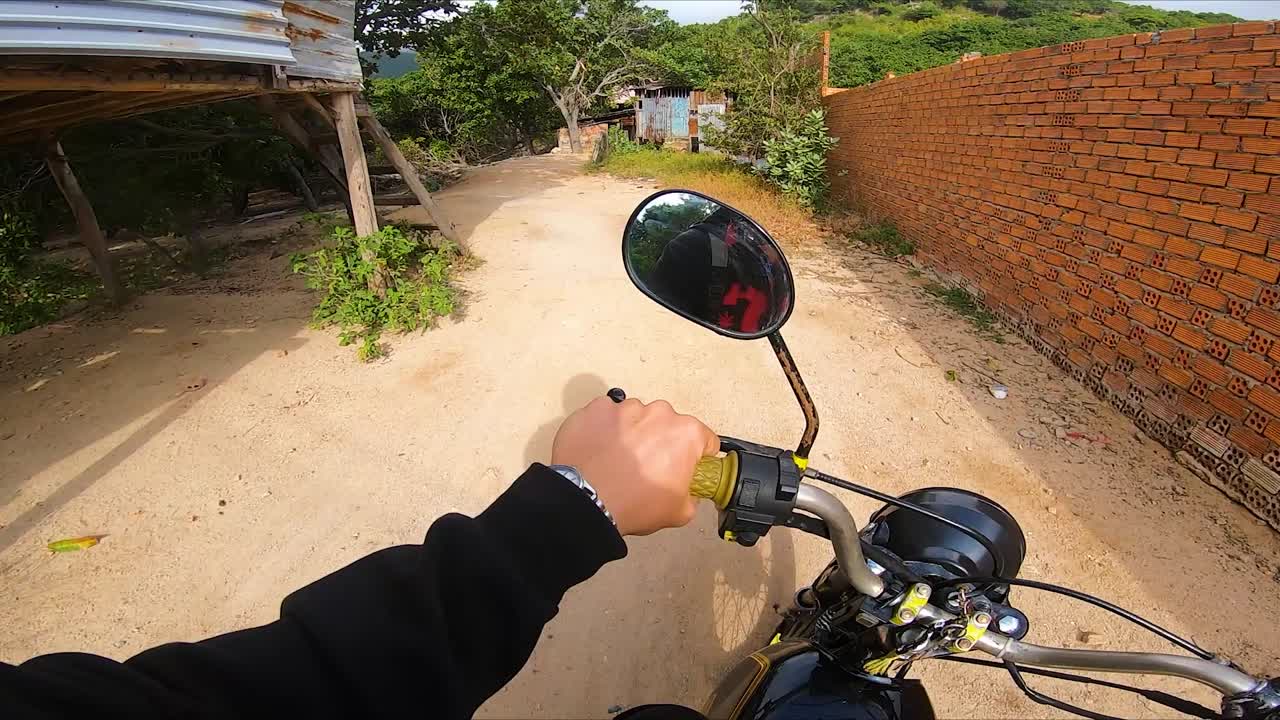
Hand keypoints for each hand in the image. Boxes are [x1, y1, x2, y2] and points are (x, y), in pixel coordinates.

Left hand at [551, 396, 717, 535]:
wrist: (587, 500)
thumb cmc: (635, 504)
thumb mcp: (679, 512)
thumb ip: (691, 495)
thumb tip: (687, 491)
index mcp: (686, 433)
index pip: (705, 440)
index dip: (697, 456)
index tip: (685, 468)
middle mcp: (658, 412)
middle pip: (668, 424)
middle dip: (662, 442)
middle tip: (648, 468)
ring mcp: (625, 407)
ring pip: (636, 417)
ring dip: (632, 434)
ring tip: (618, 461)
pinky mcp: (596, 409)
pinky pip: (607, 416)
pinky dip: (605, 430)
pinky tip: (599, 452)